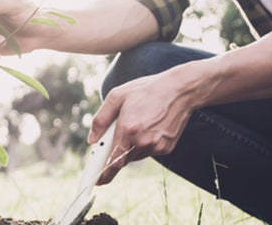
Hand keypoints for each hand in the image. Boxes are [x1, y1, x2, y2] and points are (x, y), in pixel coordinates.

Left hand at [87, 64, 204, 184]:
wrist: (180, 91)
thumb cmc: (146, 90)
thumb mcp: (117, 96)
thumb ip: (101, 119)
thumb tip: (92, 140)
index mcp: (128, 128)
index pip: (113, 161)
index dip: (104, 174)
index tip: (97, 181)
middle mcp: (142, 141)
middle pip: (122, 158)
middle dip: (115, 152)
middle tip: (116, 136)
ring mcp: (156, 146)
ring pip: (135, 155)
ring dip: (129, 147)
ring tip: (136, 124)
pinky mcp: (166, 148)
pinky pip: (148, 152)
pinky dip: (142, 144)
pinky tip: (147, 127)